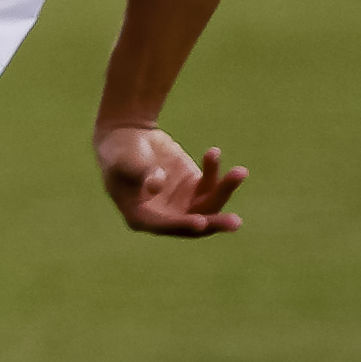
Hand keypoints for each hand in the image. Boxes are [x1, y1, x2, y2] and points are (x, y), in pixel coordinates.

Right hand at [96, 121, 246, 236]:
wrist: (128, 136)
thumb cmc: (120, 150)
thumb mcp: (126, 159)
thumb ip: (142, 172)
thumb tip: (156, 186)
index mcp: (140, 216)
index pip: (164, 225)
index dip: (182, 224)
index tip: (201, 222)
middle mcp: (164, 216)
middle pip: (193, 223)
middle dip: (214, 222)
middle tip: (235, 222)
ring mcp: (181, 204)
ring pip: (208, 205)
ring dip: (224, 190)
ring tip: (240, 172)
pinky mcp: (194, 188)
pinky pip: (211, 184)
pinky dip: (215, 170)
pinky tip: (213, 152)